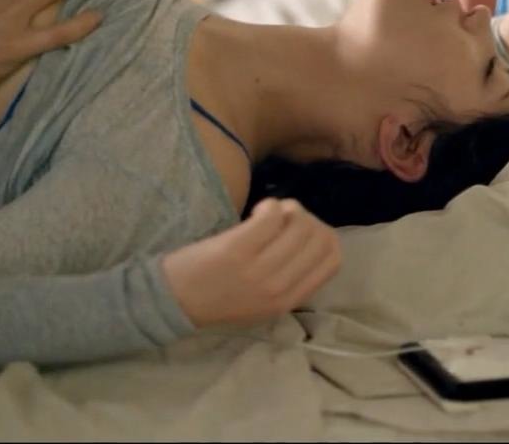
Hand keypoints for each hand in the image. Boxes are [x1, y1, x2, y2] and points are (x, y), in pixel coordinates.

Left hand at [161, 198, 342, 327]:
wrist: (175, 300)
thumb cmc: (219, 296)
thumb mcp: (266, 300)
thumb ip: (293, 278)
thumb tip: (314, 235)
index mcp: (290, 301)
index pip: (333, 259)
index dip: (324, 235)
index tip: (302, 230)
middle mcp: (279, 288)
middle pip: (319, 237)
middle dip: (306, 218)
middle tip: (283, 217)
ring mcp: (259, 270)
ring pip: (299, 223)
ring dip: (287, 208)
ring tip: (267, 214)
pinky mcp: (238, 250)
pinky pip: (272, 216)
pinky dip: (269, 206)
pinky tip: (256, 211)